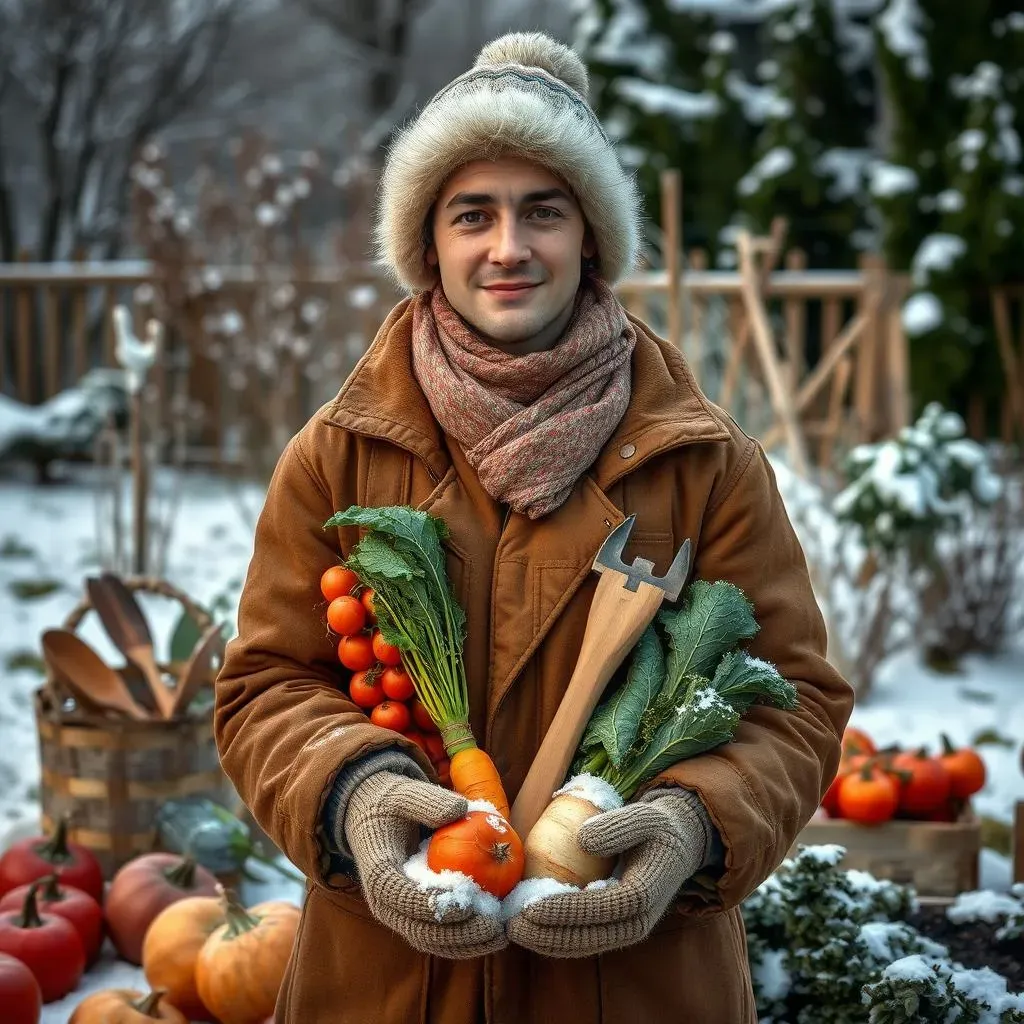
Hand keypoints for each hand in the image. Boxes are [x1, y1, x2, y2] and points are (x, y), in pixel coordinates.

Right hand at [344, 771, 507, 957]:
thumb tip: (461, 809)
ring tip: (500, 935)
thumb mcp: (404, 792)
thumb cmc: (390, 802)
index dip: (435, 905)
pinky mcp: (410, 915)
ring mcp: (396, 912)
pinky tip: (491, 933)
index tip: (469, 901)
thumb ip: (428, 800)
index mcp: (378, 872)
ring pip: (429, 941)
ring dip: (465, 944)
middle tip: (496, 928)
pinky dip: (462, 939)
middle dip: (459, 934)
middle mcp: (383, 901)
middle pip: (419, 930)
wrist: (370, 815)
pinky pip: (436, 936)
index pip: (403, 898)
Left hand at [506, 791, 708, 957]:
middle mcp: (639, 920)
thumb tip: (582, 840)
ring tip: (515, 930)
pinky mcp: (618, 928)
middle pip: (590, 937)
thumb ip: (618, 825)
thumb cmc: (657, 827)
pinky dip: (559, 939)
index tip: (532, 907)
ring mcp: (629, 928)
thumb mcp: (645, 815)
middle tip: (512, 925)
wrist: (678, 845)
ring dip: (549, 942)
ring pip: (585, 944)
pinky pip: (587, 939)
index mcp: (646, 893)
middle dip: (549, 935)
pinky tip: (533, 930)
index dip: (566, 911)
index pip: (601, 909)